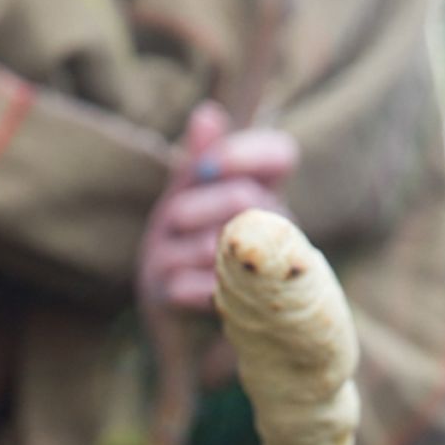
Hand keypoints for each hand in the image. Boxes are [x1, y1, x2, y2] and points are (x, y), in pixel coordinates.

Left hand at [137, 101, 297, 311]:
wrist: (178, 331)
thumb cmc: (181, 259)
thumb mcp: (182, 208)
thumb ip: (196, 166)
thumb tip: (207, 114)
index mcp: (264, 199)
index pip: (279, 155)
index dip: (246, 153)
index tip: (209, 166)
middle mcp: (276, 232)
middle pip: (242, 199)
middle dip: (196, 205)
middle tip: (172, 220)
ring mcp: (265, 274)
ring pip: (217, 245)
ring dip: (178, 251)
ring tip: (165, 262)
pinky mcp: (246, 316)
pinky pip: (211, 289)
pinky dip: (182, 286)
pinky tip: (174, 291)